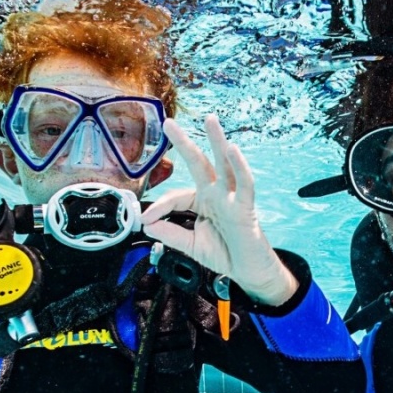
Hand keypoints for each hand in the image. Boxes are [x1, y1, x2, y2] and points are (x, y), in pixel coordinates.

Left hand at [140, 115, 297, 305]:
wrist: (247, 272)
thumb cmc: (224, 254)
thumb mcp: (189, 244)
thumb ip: (169, 233)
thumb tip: (146, 223)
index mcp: (202, 201)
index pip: (176, 195)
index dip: (159, 206)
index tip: (144, 219)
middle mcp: (217, 194)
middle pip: (199, 163)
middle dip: (184, 142)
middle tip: (168, 122)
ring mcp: (232, 198)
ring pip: (224, 164)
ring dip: (217, 141)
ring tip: (209, 120)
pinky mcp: (245, 208)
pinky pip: (244, 184)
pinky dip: (239, 166)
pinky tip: (232, 149)